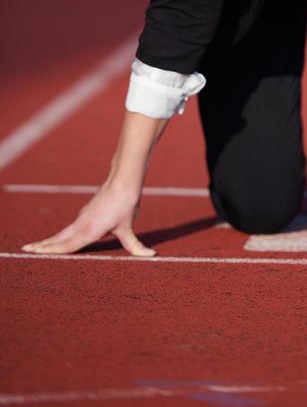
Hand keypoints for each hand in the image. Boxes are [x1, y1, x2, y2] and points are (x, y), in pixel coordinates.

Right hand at [21, 178, 155, 257]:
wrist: (124, 180)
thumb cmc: (126, 204)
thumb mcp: (129, 228)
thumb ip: (136, 246)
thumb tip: (152, 256)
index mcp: (89, 230)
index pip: (67, 246)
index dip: (51, 251)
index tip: (35, 253)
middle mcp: (82, 224)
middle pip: (58, 239)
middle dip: (42, 245)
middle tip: (26, 250)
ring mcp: (83, 217)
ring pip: (63, 232)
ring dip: (50, 240)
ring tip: (36, 246)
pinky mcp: (87, 212)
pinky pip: (70, 227)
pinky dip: (61, 234)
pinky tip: (60, 238)